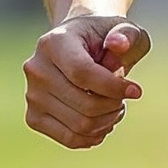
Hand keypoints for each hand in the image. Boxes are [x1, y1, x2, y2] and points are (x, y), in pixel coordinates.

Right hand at [23, 14, 150, 148]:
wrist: (80, 45)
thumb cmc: (105, 37)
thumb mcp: (124, 29)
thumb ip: (127, 34)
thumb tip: (118, 44)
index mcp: (54, 42)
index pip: (82, 73)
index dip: (113, 87)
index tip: (136, 91)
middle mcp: (36, 68)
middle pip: (84, 104)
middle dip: (114, 105)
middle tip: (124, 98)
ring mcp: (32, 95)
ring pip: (80, 125)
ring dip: (107, 121)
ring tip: (116, 107)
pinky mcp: (34, 116)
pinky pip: (70, 139)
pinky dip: (94, 136)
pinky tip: (104, 121)